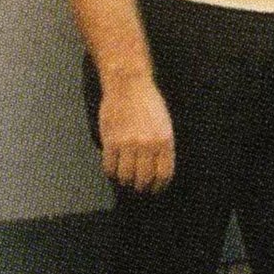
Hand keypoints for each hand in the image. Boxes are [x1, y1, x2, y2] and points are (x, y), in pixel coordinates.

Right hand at [98, 75, 174, 191]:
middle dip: (142, 187)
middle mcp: (148, 145)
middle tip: (139, 186)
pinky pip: (109, 168)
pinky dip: (111, 172)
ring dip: (125, 181)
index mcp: (165, 140)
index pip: (164, 174)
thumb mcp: (164, 124)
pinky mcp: (111, 142)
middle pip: (144, 180)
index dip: (159, 186)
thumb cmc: (149, 103)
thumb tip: (158, 170)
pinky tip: (114, 168)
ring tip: (126, 177)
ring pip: (125, 177)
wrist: (129, 85)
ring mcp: (128, 144)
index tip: (155, 189)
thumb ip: (162, 146)